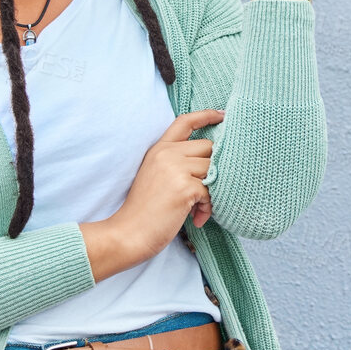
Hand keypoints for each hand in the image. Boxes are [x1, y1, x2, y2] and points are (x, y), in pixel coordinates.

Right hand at [105, 108, 224, 267]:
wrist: (128, 234)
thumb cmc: (144, 211)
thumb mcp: (156, 176)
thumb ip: (177, 163)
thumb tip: (212, 163)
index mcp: (159, 149)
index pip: (185, 122)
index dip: (206, 115)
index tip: (222, 115)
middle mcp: (167, 154)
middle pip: (209, 147)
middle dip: (212, 169)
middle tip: (203, 194)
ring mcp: (176, 168)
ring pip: (213, 169)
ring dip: (212, 192)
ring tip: (198, 210)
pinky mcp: (184, 187)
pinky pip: (211, 191)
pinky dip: (208, 207)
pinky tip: (196, 219)